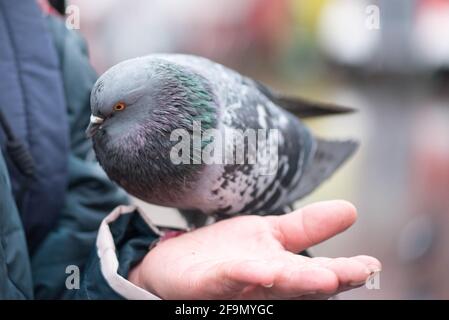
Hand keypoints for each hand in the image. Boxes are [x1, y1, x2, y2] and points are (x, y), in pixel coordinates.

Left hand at [129, 200, 380, 298]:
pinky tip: (261, 268)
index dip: (345, 271)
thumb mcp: (270, 234)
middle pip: (298, 284)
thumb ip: (307, 226)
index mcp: (282, 272)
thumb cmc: (226, 252)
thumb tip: (351, 209)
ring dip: (295, 282)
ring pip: (269, 286)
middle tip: (354, 275)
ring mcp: (236, 286)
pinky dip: (244, 274)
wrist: (176, 261)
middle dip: (327, 281)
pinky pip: (226, 279)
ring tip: (323, 279)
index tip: (372, 266)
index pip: (319, 274)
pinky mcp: (206, 283)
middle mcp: (264, 285)